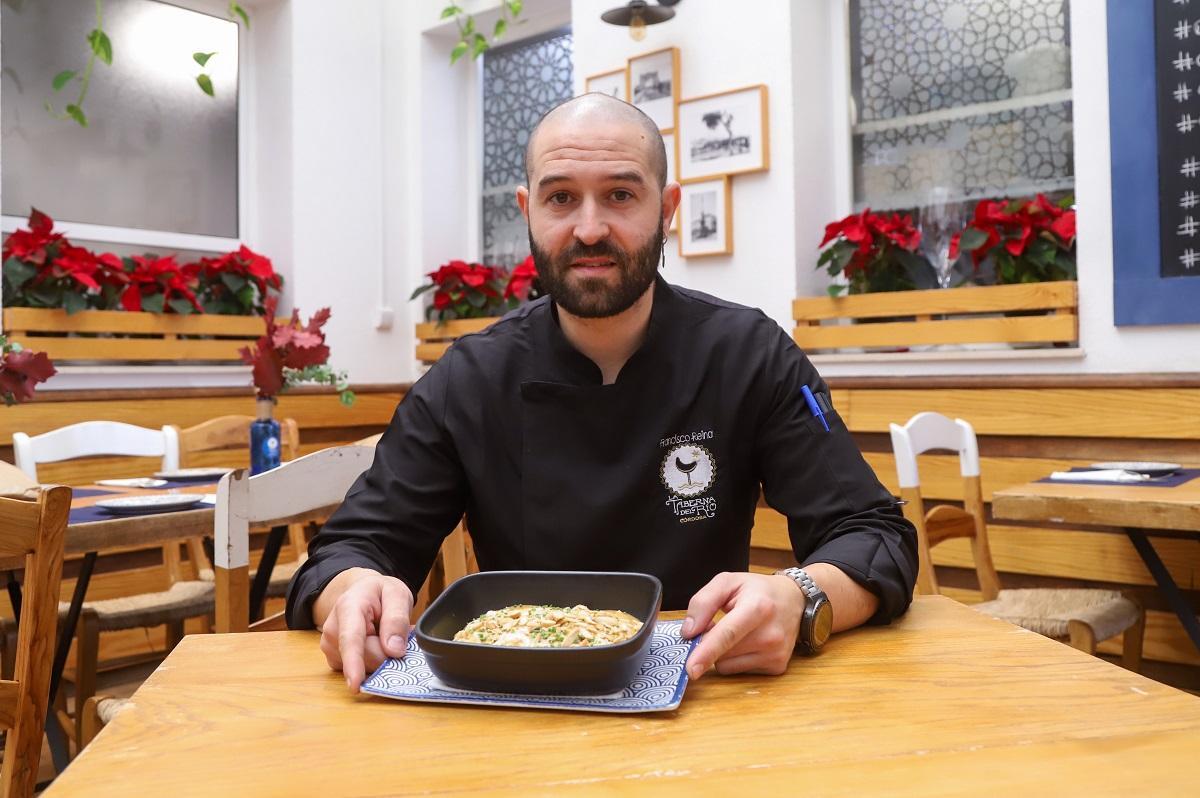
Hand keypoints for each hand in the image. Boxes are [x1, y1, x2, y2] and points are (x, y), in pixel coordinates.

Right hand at [315, 568, 413, 692]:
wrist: (362, 592)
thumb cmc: (380, 592)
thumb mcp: (397, 594)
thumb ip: (397, 619)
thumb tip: (394, 651)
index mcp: (348, 608)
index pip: (350, 639)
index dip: (354, 663)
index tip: (356, 685)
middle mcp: (333, 630)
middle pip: (367, 658)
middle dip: (389, 652)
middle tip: (397, 631)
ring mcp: (331, 648)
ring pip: (366, 668)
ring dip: (382, 655)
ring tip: (384, 634)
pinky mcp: (335, 661)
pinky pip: (362, 672)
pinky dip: (375, 662)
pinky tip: (376, 644)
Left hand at [681, 572, 804, 680]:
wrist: (795, 600)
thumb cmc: (758, 590)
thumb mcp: (727, 582)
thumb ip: (703, 602)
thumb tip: (689, 632)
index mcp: (757, 608)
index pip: (728, 634)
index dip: (706, 652)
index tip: (691, 669)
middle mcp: (770, 634)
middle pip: (722, 653)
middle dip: (710, 643)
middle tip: (719, 624)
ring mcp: (776, 654)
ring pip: (727, 665)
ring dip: (723, 653)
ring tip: (738, 632)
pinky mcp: (777, 667)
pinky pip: (739, 671)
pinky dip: (736, 659)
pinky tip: (748, 643)